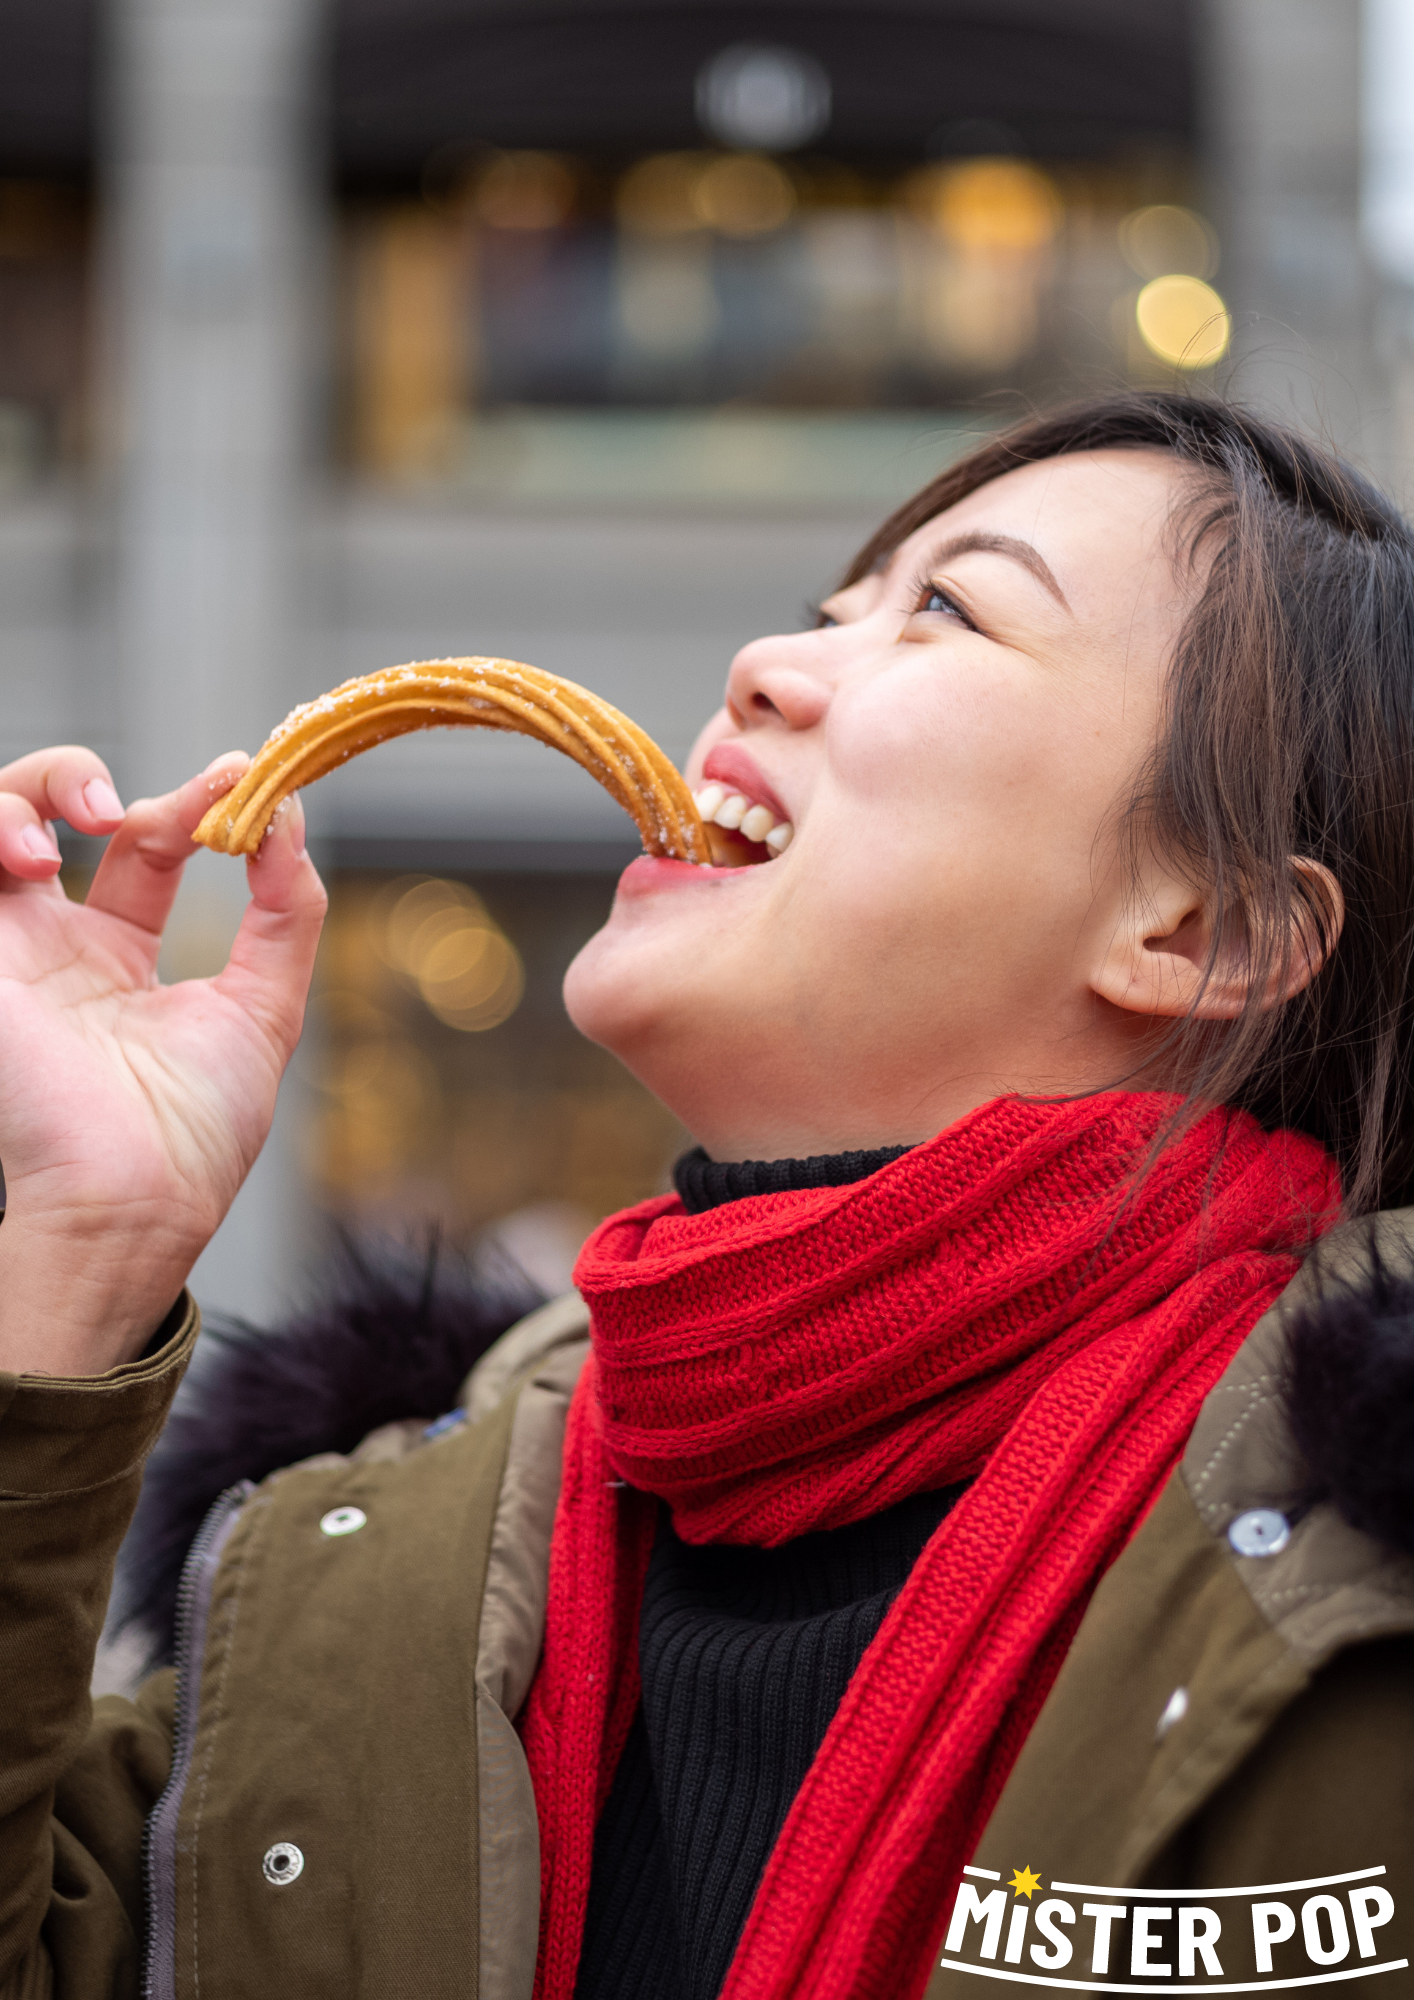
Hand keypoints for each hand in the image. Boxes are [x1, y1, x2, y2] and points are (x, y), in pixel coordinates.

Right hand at [0, 747, 326, 1375]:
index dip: (187, 800)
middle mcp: (54, 948)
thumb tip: (290, 818)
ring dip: (28, 790)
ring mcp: (7, 952)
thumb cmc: (195, 1133)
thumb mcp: (266, 1008)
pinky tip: (32, 855)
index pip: (143, 845)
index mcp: (119, 960)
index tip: (239, 775)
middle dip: (86, 777)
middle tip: (141, 802)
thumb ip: (286, 912)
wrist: (137, 1198)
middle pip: (46, 814)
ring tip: (86, 817)